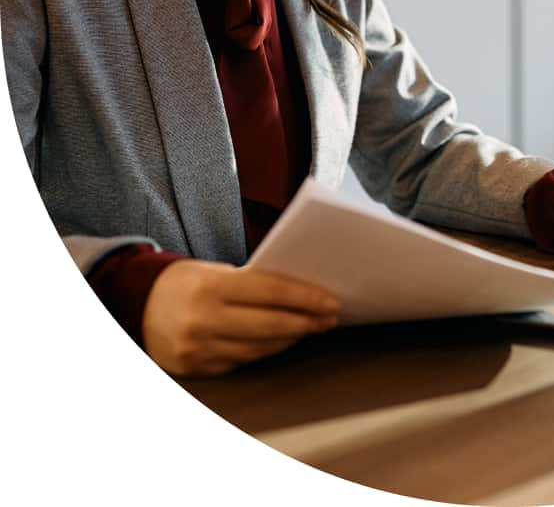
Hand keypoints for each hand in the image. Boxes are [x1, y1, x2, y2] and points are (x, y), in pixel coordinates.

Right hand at [141, 260, 341, 376]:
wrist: (136, 304)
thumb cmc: (188, 281)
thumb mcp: (216, 271)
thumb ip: (252, 282)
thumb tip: (301, 292)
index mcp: (211, 286)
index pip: (271, 291)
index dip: (306, 297)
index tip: (330, 300)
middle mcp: (203, 320)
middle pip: (270, 325)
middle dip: (306, 321)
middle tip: (330, 317)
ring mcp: (198, 348)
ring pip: (259, 348)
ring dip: (291, 338)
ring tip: (311, 327)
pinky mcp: (197, 368)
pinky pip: (242, 361)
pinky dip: (266, 350)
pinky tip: (283, 341)